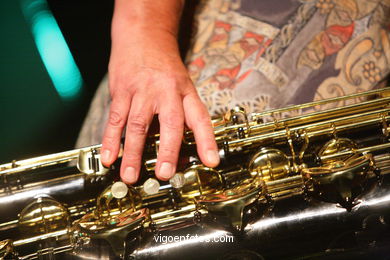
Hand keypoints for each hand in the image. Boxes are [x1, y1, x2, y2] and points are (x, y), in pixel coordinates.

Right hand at [100, 24, 218, 183]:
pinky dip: (111, 140)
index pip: (200, 118)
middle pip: (170, 123)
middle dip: (168, 150)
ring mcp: (142, 91)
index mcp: (185, 93)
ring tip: (131, 176)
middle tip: (165, 173)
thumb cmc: (165, 68)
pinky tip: (108, 158)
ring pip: (138, 124)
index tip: (211, 161)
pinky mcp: (121, 90)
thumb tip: (178, 152)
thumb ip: (180, 116)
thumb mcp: (182, 87)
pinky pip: (115, 118)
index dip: (207, 141)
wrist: (143, 36)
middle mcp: (166, 92)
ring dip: (134, 152)